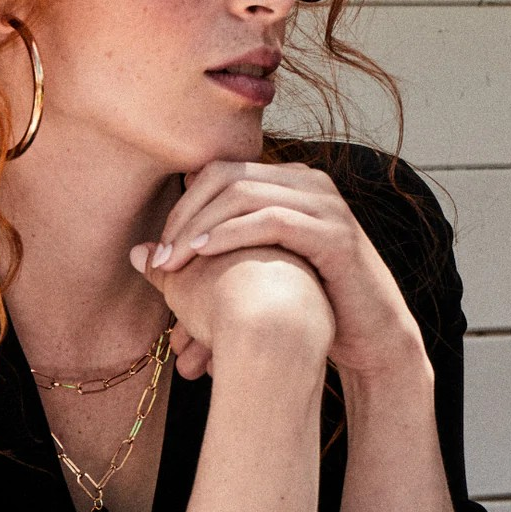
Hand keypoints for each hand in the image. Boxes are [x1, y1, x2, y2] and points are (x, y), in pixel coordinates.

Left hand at [132, 161, 426, 379]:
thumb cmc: (307, 304)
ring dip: (198, 228)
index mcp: (288, 182)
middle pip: (225, 177)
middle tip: (158, 258)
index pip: (218, 172)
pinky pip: (271, 220)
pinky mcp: (334, 234)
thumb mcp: (252, 270)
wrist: (371, 338)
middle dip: (183, 216)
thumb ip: (204, 256)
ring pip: (244, 194)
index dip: (181, 205)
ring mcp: (325, 205)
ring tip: (170, 263)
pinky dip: (230, 235)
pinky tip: (202, 256)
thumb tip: (139, 256)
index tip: (157, 248)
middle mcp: (308, 182)